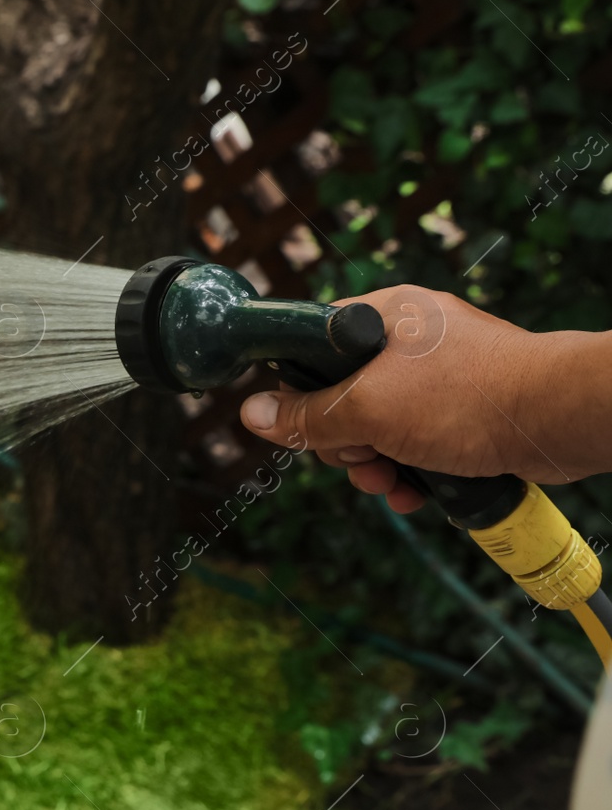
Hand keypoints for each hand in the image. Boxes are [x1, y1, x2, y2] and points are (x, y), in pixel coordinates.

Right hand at [238, 285, 602, 512]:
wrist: (557, 419)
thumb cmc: (469, 398)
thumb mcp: (369, 410)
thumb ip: (308, 416)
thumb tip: (252, 414)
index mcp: (382, 317)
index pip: (312, 348)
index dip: (301, 394)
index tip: (311, 426)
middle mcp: (408, 341)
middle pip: (341, 397)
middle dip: (345, 443)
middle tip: (362, 458)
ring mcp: (438, 376)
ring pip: (377, 426)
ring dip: (375, 465)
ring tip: (391, 484)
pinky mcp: (462, 408)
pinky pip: (414, 440)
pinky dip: (408, 469)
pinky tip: (415, 492)